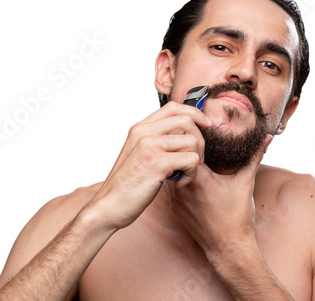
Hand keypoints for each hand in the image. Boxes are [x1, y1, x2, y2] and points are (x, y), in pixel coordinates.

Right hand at [84, 102, 212, 229]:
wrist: (108, 206)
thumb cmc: (126, 185)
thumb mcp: (139, 154)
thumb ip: (156, 141)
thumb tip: (185, 134)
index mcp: (140, 128)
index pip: (173, 107)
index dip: (194, 113)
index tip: (206, 125)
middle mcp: (143, 132)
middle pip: (187, 120)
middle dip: (199, 141)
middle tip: (194, 161)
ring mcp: (149, 146)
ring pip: (192, 141)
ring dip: (195, 161)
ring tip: (183, 174)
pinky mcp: (157, 162)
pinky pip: (191, 160)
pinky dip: (191, 174)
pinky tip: (179, 183)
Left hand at [165, 134, 272, 255]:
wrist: (228, 248)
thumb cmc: (237, 217)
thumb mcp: (246, 183)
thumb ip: (254, 157)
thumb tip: (266, 137)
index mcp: (198, 179)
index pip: (187, 147)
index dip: (195, 139)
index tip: (205, 139)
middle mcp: (181, 188)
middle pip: (176, 158)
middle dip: (187, 150)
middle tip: (199, 147)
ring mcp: (175, 199)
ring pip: (172, 171)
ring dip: (182, 164)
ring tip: (195, 161)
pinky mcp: (174, 208)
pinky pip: (172, 186)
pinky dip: (180, 179)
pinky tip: (193, 179)